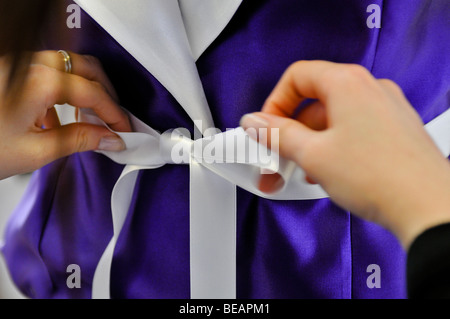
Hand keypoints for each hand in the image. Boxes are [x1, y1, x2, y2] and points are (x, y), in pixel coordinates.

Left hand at [0, 50, 130, 179]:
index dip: (115, 113)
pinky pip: (48, 72)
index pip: (93, 93)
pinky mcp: (11, 73)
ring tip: (92, 119)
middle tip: (114, 118)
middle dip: (106, 93)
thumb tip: (109, 138)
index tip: (124, 130)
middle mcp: (29, 65)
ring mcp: (18, 65)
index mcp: (38, 82)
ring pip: (69, 65)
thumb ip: (80, 140)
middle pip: (86, 67)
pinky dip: (64, 92)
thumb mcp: (35, 152)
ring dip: (87, 89)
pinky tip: (59, 120)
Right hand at [240, 60, 449, 248]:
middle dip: (289, 132)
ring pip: (333, 119)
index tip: (266, 127)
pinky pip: (353, 130)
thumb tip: (256, 123)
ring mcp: (386, 109)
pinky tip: (327, 173)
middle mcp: (370, 89)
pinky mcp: (395, 130)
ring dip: (310, 144)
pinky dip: (334, 147)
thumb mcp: (313, 155)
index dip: (274, 103)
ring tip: (301, 172)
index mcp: (348, 83)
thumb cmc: (380, 177)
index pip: (297, 77)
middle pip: (314, 101)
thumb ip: (277, 135)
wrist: (427, 207)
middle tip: (276, 157)